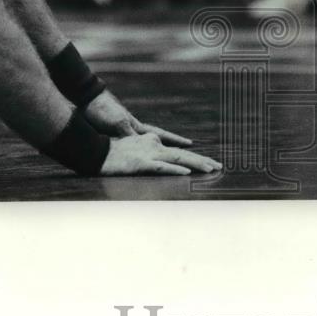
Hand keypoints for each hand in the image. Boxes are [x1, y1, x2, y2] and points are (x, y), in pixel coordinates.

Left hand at [83, 89, 192, 145]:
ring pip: (142, 140)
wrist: (88, 99)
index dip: (174, 140)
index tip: (190, 143)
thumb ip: (130, 134)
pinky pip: (127, 142)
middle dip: (170, 142)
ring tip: (164, 151)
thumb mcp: (118, 123)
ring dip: (152, 145)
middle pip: (155, 136)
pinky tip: (135, 151)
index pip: (160, 134)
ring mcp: (124, 127)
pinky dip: (135, 146)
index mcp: (136, 126)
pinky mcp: (113, 130)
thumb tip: (142, 144)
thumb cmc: (103, 110)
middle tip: (186, 144)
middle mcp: (133, 127)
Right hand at [101, 132, 221, 175]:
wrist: (96, 150)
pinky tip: (187, 172)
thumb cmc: (112, 151)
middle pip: (184, 154)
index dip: (195, 157)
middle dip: (203, 160)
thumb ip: (147, 150)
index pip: (179, 151)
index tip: (209, 163)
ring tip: (211, 169)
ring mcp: (149, 154)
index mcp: (154, 143)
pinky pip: (161, 167)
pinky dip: (175, 169)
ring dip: (196, 164)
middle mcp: (155, 147)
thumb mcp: (134, 148)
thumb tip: (158, 152)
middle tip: (220, 167)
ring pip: (178, 159)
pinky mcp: (141, 163)